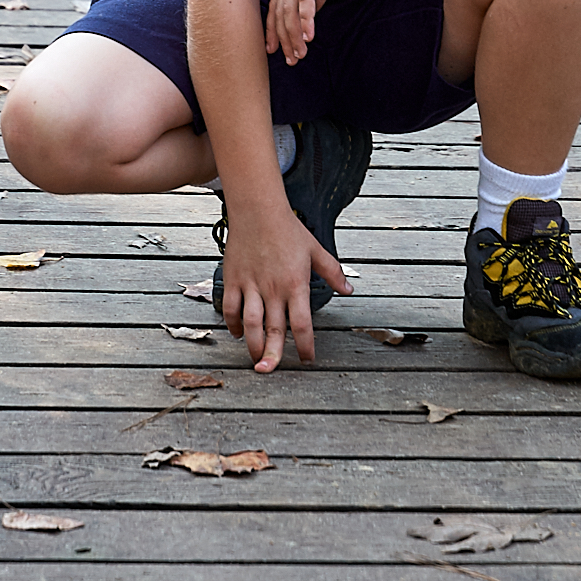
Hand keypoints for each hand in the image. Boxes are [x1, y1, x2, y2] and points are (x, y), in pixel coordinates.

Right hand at [220, 202, 350, 370]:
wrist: (258, 210)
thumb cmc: (288, 229)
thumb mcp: (315, 249)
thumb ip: (332, 272)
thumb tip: (348, 290)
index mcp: (295, 283)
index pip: (302, 323)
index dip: (305, 345)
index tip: (308, 358)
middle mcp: (273, 288)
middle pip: (273, 329)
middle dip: (273, 354)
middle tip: (270, 371)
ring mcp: (251, 284)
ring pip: (250, 323)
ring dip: (251, 345)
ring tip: (255, 361)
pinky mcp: (234, 279)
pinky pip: (231, 308)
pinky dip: (233, 324)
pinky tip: (238, 333)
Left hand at [266, 0, 360, 64]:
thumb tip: (313, 13)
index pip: (276, 8)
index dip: (273, 30)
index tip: (274, 50)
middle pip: (280, 13)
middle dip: (283, 39)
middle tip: (291, 60)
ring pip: (290, 9)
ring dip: (295, 34)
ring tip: (301, 53)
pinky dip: (306, 18)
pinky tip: (309, 35)